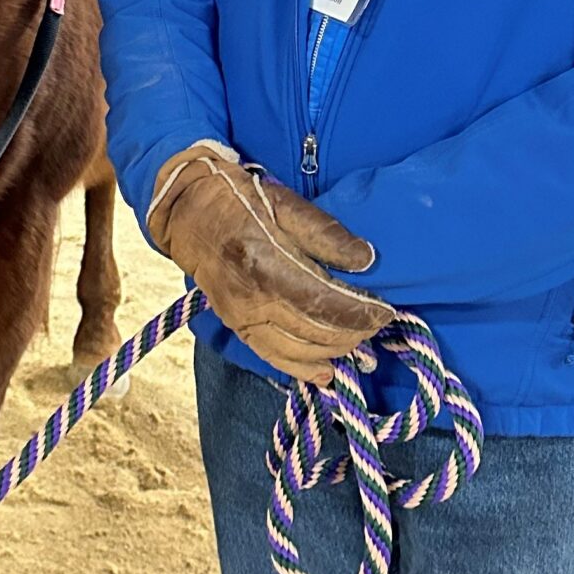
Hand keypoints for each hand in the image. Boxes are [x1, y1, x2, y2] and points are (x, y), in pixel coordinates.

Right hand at [146, 140, 393, 387]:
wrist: (188, 211)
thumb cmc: (240, 200)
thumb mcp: (286, 203)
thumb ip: (326, 233)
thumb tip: (366, 259)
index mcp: (268, 262)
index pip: (325, 302)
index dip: (361, 313)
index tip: (386, 310)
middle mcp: (254, 297)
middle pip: (317, 332)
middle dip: (354, 333)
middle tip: (376, 323)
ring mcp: (242, 316)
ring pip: (299, 350)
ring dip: (335, 351)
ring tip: (358, 341)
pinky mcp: (236, 325)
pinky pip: (273, 357)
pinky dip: (303, 370)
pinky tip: (326, 373)